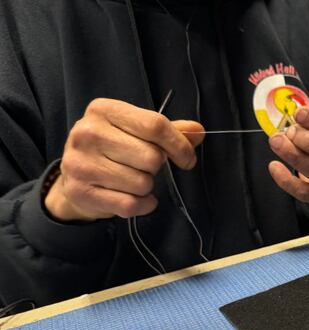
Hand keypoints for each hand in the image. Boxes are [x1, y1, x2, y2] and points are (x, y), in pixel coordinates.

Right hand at [45, 98, 204, 221]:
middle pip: (152, 157)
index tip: (187, 159)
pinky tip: (133, 198)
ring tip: (133, 181)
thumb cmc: (113, 150)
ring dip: (147, 187)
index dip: (179, 145)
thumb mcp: (136, 132)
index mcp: (104, 110)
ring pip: (142, 183)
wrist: (75, 178)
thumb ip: (168, 131)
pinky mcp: (81, 192)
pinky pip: (131, 205)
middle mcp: (88, 133)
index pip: (155, 125)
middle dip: (157, 168)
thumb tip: (197, 131)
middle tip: (145, 168)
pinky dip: (142, 205)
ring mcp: (81, 163)